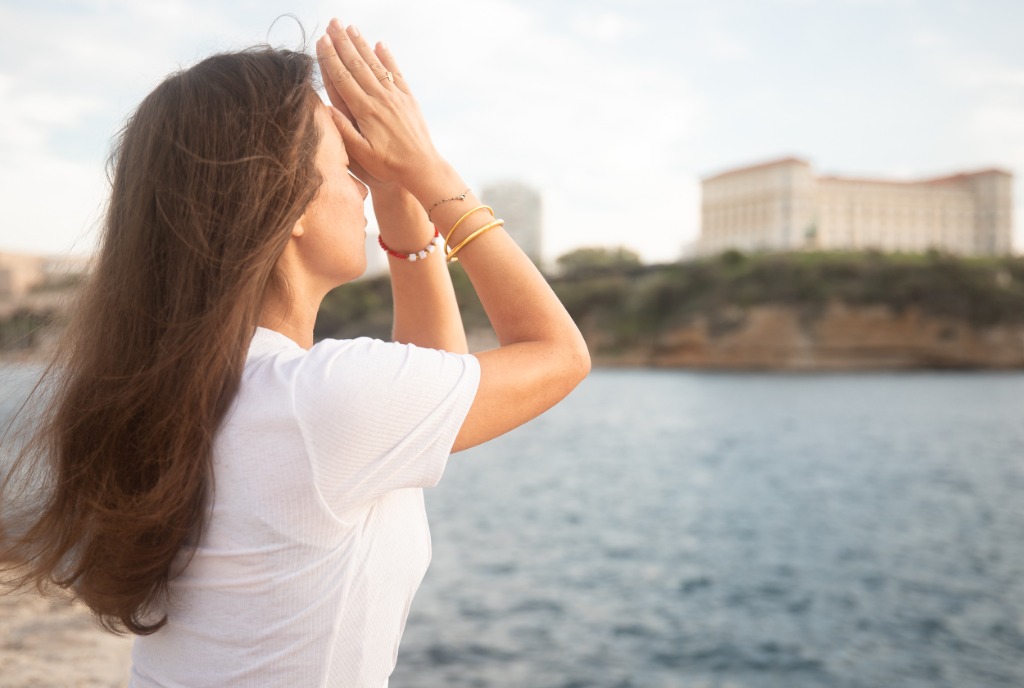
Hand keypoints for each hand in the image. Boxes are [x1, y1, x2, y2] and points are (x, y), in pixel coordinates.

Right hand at [316, 20, 442, 190]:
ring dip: (362, 45)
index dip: (330, 58)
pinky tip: (380, 44)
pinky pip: (396, 73)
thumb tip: (325, 108)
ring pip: (375, 65)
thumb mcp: (362, 154)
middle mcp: (381, 99)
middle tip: (332, 23)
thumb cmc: (389, 166)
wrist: (423, 168)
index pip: (343, 79)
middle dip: (343, 42)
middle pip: (357, 65)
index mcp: (366, 111)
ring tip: (350, 27)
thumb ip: (343, 131)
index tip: (322, 40)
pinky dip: (388, 58)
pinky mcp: (409, 99)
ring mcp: (396, 97)